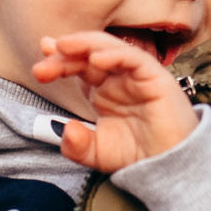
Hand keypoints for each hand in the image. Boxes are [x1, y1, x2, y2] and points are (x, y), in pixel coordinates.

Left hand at [32, 32, 197, 171]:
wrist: (170, 166)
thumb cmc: (138, 155)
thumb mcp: (97, 153)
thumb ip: (77, 145)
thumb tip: (66, 130)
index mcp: (103, 90)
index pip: (78, 68)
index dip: (59, 63)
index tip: (40, 67)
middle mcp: (118, 79)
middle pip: (89, 54)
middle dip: (65, 54)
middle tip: (45, 62)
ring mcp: (136, 75)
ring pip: (110, 49)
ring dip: (86, 44)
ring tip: (65, 46)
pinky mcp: (156, 77)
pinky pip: (134, 59)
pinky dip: (115, 54)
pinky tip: (97, 59)